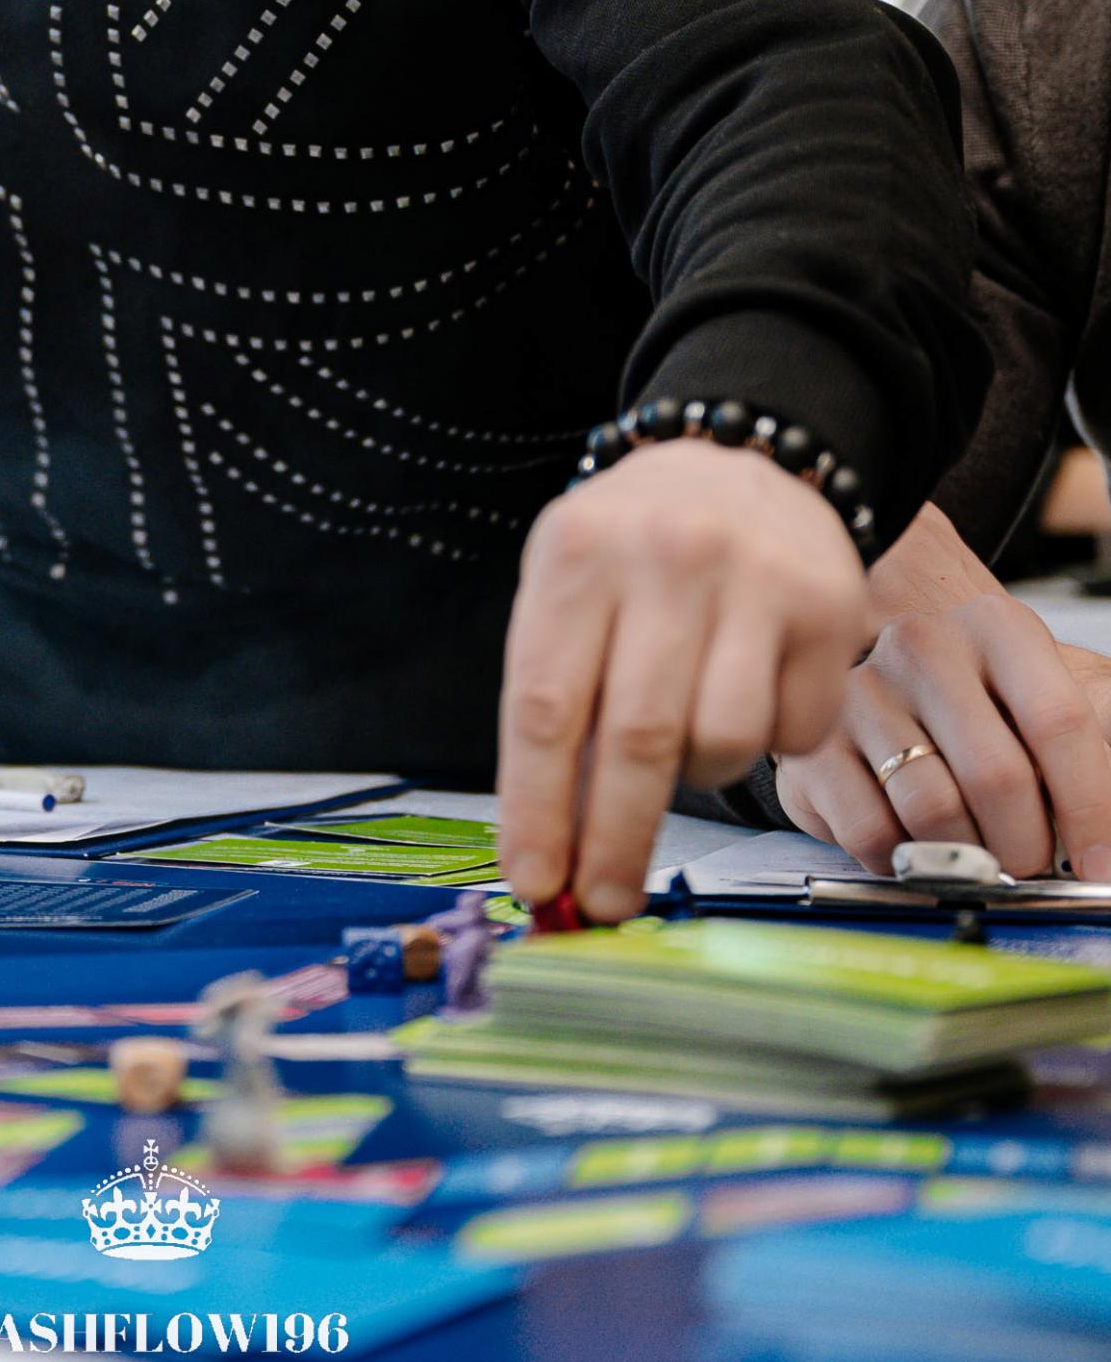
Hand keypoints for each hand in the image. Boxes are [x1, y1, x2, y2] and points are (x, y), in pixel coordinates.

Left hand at [499, 442, 868, 920]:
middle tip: (602, 903)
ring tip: (687, 742)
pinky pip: (796, 729)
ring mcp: (754, 578)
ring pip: (723, 741)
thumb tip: (550, 843)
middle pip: (636, 738)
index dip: (538, 808)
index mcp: (578, 554)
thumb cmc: (633, 548)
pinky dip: (769, 741)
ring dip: (699, 775)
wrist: (740, 459)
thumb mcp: (570, 586)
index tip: (534, 880)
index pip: (546, 706)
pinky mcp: (828, 605)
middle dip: (613, 840)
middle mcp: (665, 557)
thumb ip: (556, 697)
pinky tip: (752, 691)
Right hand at [775, 500, 1110, 878]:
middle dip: (1026, 845)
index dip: (1091, 807)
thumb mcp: (1055, 704)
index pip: (1058, 720)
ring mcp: (864, 689)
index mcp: (998, 628)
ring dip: (966, 858)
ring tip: (973, 851)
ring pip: (933, 811)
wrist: (892, 695)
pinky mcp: (815, 740)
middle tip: (1029, 862)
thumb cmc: (986, 711)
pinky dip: (903, 861)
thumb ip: (1102, 743)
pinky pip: (871, 832)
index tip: (1101, 865)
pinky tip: (914, 842)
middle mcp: (925, 644)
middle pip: (997, 776)